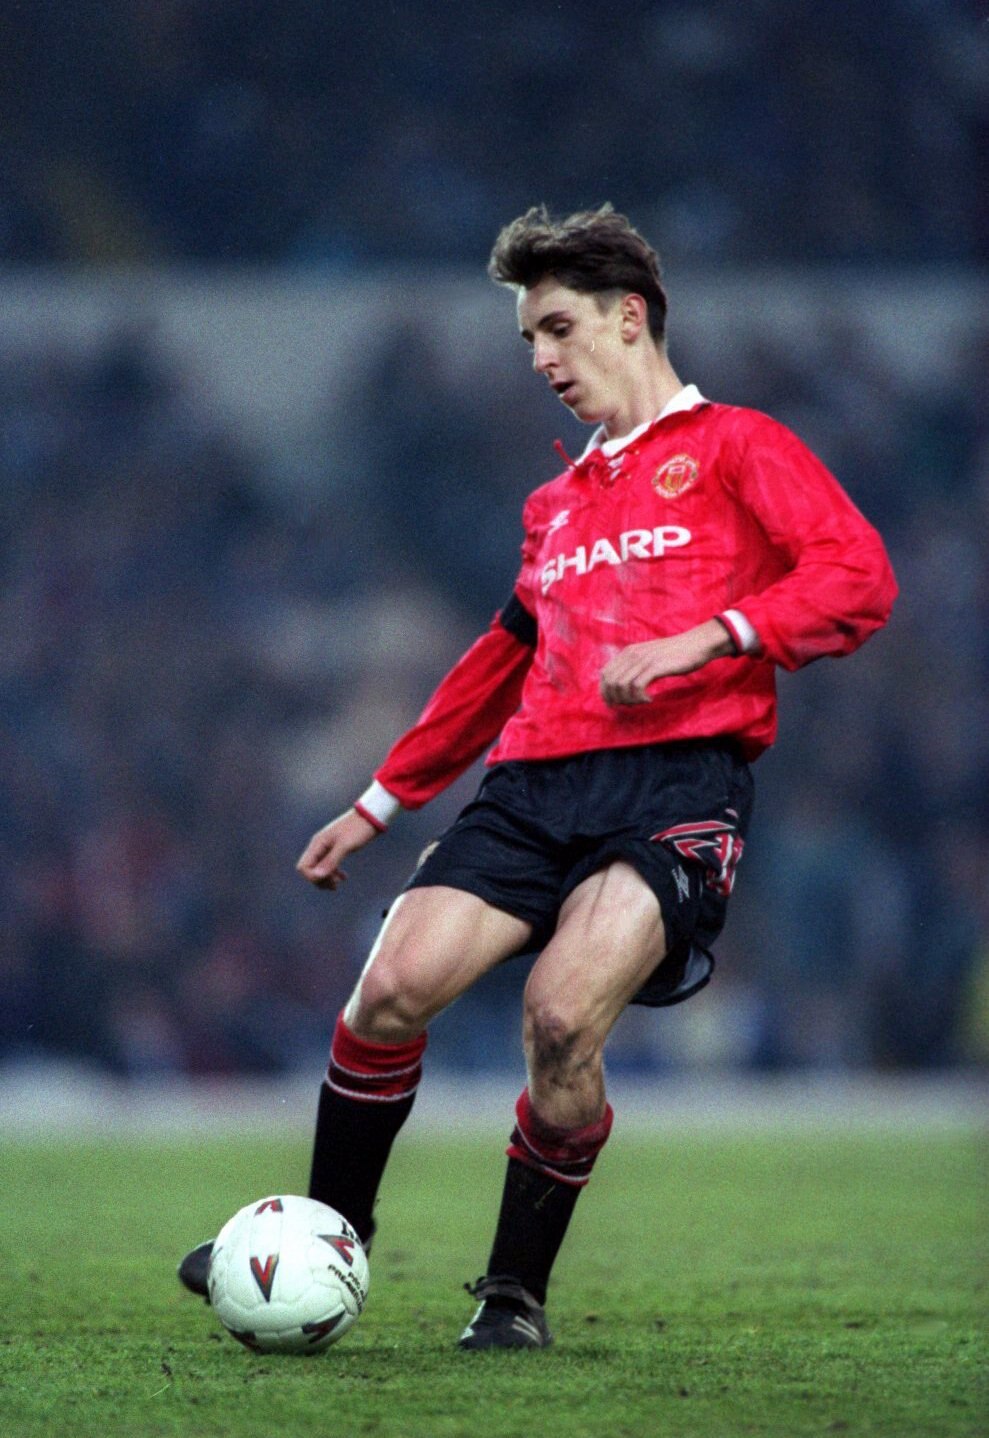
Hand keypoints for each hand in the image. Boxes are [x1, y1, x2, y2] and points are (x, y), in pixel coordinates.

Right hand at [296, 808, 379, 889]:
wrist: (370, 816)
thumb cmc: (358, 828)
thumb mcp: (345, 845)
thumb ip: (331, 860)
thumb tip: (317, 876)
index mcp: (318, 844)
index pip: (304, 867)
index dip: (313, 877)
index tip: (330, 879)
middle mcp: (319, 846)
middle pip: (310, 870)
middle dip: (320, 880)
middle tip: (335, 884)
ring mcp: (326, 848)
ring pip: (319, 869)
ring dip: (327, 878)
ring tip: (339, 882)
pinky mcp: (335, 850)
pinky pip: (328, 865)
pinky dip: (333, 873)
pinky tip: (344, 877)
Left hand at [599, 619, 734, 706]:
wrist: (696, 644)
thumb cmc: (675, 654)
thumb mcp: (649, 657)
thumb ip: (635, 667)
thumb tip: (622, 686)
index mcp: (628, 652)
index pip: (605, 674)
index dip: (605, 692)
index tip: (614, 703)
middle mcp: (632, 654)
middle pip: (611, 682)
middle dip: (616, 699)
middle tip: (629, 705)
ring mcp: (643, 660)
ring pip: (622, 685)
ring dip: (629, 699)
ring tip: (641, 702)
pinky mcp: (655, 666)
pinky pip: (637, 686)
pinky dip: (640, 698)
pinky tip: (650, 699)